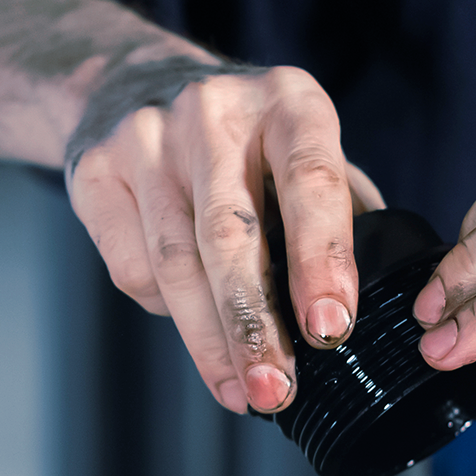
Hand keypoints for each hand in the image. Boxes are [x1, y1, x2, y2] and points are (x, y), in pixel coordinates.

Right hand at [68, 65, 384, 413]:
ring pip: (177, 263)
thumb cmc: (247, 141)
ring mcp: (147, 138)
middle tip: (277, 388)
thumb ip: (343, 213)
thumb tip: (378, 309)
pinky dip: (170, 316)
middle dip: (256, 324)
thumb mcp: (306, 150)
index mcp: (288, 102)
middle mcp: (213, 111)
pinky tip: (201, 337)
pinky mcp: (96, 172)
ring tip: (244, 391)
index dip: (322, 259)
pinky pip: (133, 270)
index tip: (331, 326)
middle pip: (231, 234)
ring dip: (212, 342)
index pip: (310, 180)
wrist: (132, 84)